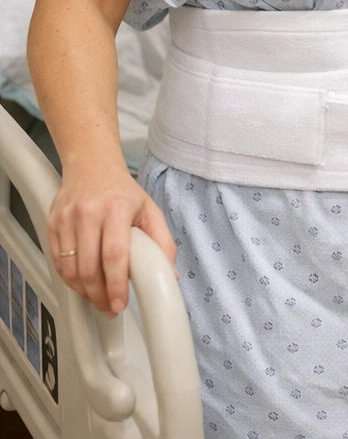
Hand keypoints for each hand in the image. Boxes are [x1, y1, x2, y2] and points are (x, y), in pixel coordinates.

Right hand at [47, 164, 177, 317]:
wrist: (91, 165)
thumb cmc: (122, 191)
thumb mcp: (150, 210)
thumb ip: (162, 242)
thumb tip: (169, 274)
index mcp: (117, 208)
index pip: (114, 254)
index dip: (116, 284)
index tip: (121, 303)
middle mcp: (89, 213)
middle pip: (89, 267)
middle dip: (100, 295)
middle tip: (111, 307)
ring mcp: (66, 219)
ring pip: (70, 269)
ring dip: (84, 292)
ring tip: (99, 299)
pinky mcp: (52, 225)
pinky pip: (57, 262)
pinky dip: (69, 280)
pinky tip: (83, 285)